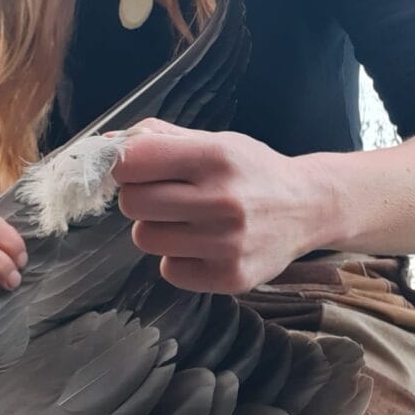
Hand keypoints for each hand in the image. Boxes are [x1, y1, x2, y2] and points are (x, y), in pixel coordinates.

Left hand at [113, 119, 329, 293]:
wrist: (308, 207)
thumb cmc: (253, 171)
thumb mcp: (215, 141)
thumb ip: (160, 138)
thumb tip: (106, 143)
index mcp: (215, 156)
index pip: (133, 161)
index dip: (124, 165)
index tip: (133, 167)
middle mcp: (222, 199)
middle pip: (132, 202)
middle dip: (138, 196)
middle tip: (162, 194)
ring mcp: (227, 242)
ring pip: (145, 238)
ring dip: (156, 228)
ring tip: (185, 219)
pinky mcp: (230, 276)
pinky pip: (169, 269)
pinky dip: (177, 258)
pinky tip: (202, 243)